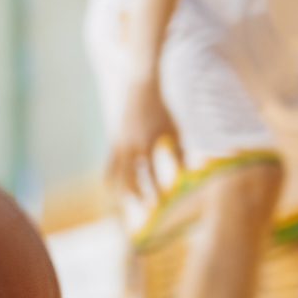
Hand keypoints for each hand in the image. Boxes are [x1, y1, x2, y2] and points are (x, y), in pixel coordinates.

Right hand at [105, 72, 184, 201]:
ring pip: (117, 177)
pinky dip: (113, 178)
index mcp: (147, 144)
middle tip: (149, 210)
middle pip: (132, 181)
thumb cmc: (161, 108)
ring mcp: (119, 146)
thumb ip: (179, 153)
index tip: (164, 204)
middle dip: (140, 196)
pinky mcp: (114, 143)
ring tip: (132, 203)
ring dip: (124, 191)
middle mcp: (130, 148)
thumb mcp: (174, 130)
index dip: (158, 191)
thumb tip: (187, 174)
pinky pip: (110, 166)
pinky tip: (115, 189)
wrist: (140, 87)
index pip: (153, 176)